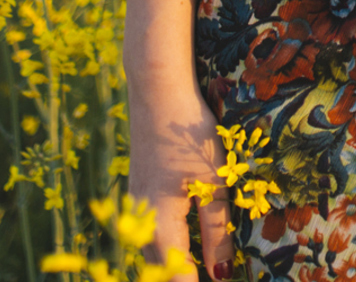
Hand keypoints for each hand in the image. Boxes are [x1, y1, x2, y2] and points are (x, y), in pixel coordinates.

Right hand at [131, 120, 231, 280]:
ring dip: (171, 262)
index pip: (175, 276)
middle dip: (181, 278)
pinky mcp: (138, 190)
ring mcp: (134, 204)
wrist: (157, 92)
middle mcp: (139, 220)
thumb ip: (216, 232)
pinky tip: (183, 241)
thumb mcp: (214, 183)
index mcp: (159, 223)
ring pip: (150, 250)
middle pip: (156, 267)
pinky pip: (147, 231)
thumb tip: (220, 274)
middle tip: (211, 274)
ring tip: (197, 265)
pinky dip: (164, 244)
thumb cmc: (190, 136)